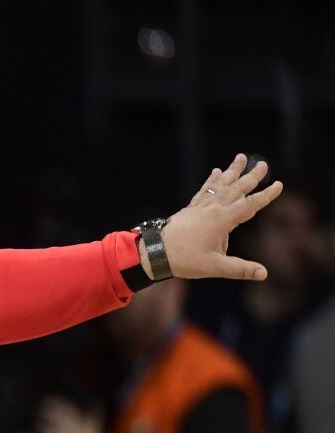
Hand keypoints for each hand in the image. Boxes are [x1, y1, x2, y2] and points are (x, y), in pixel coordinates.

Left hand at [157, 154, 283, 280]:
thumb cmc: (184, 260)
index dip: (266, 196)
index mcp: (221, 221)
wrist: (154, 252)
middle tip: (264, 164)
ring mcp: (200, 207)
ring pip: (220, 185)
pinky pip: (204, 190)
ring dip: (232, 172)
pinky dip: (212, 181)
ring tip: (241, 157)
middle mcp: (212, 209)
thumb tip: (264, 274)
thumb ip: (240, 269)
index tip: (279, 185)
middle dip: (252, 177)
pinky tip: (216, 171)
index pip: (249, 205)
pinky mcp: (190, 209)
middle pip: (236, 189)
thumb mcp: (215, 267)